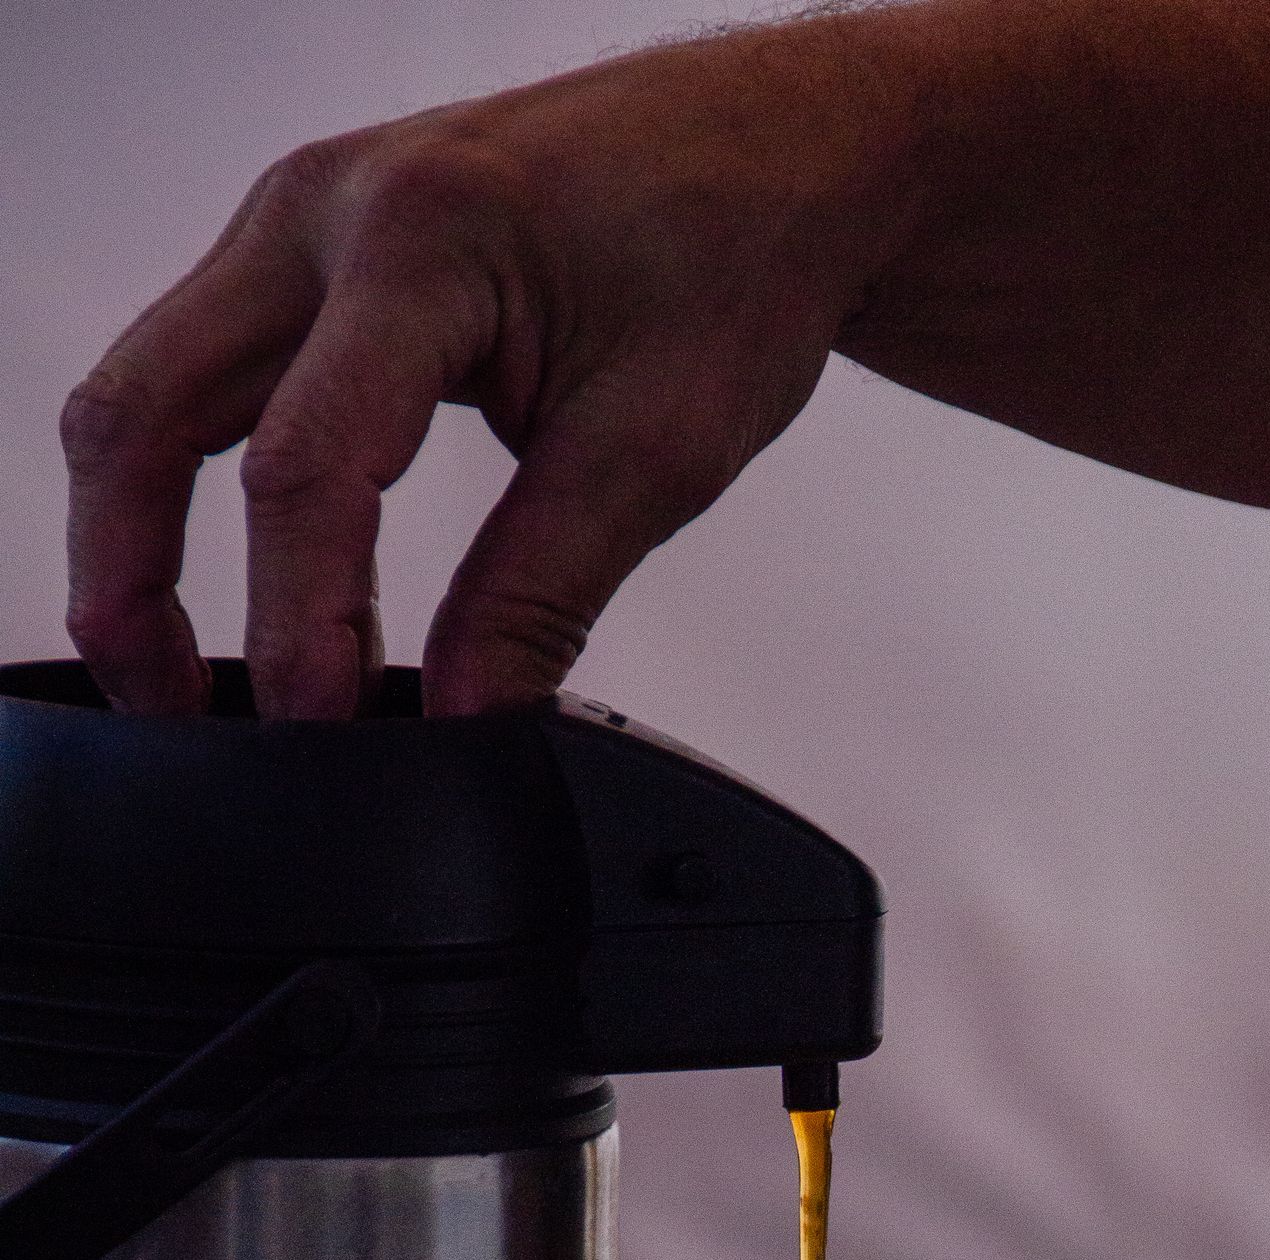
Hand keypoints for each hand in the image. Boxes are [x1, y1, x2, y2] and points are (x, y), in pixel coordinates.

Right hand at [61, 34, 894, 717]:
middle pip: (147, 413)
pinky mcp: (311, 263)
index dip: (299, 623)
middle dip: (131, 582)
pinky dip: (202, 493)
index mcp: (421, 239)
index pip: (306, 464)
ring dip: (139, 540)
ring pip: (151, 393)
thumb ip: (543, 594)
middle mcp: (324, 210)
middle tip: (174, 717)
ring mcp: (301, 226)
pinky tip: (259, 590)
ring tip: (184, 679)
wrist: (772, 154)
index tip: (322, 728)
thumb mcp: (657, 453)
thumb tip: (465, 719)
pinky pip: (210, 381)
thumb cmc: (732, 251)